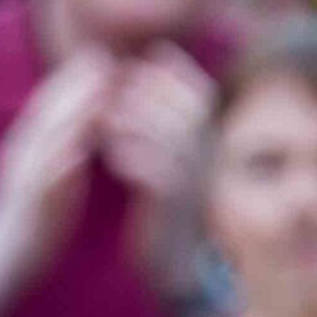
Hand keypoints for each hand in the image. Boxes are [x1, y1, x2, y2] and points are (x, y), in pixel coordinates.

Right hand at [0, 51, 112, 283]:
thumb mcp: (45, 178)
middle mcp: (21, 157)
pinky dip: (61, 162)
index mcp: (25, 149)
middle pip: (46, 111)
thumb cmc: (28, 221)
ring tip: (96, 90)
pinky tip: (81, 150)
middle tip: (102, 56)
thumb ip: (60, 153)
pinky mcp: (27, 205)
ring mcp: (22, 179)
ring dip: (69, 113)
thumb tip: (82, 134)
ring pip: (44, 138)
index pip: (49, 106)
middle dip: (73, 83)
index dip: (73, 79)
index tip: (101, 57)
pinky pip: (44, 181)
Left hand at [101, 45, 215, 297]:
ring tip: (106, 116)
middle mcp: (210, 157)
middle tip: (117, 82)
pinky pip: (160, 177)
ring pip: (173, 141)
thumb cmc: (166, 199)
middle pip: (187, 112)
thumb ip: (168, 113)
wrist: (175, 259)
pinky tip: (110, 155)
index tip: (146, 57)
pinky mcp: (176, 208)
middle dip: (151, 91)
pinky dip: (134, 160)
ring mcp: (196, 182)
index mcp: (211, 140)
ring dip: (137, 123)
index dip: (175, 71)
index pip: (201, 93)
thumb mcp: (173, 152)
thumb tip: (158, 59)